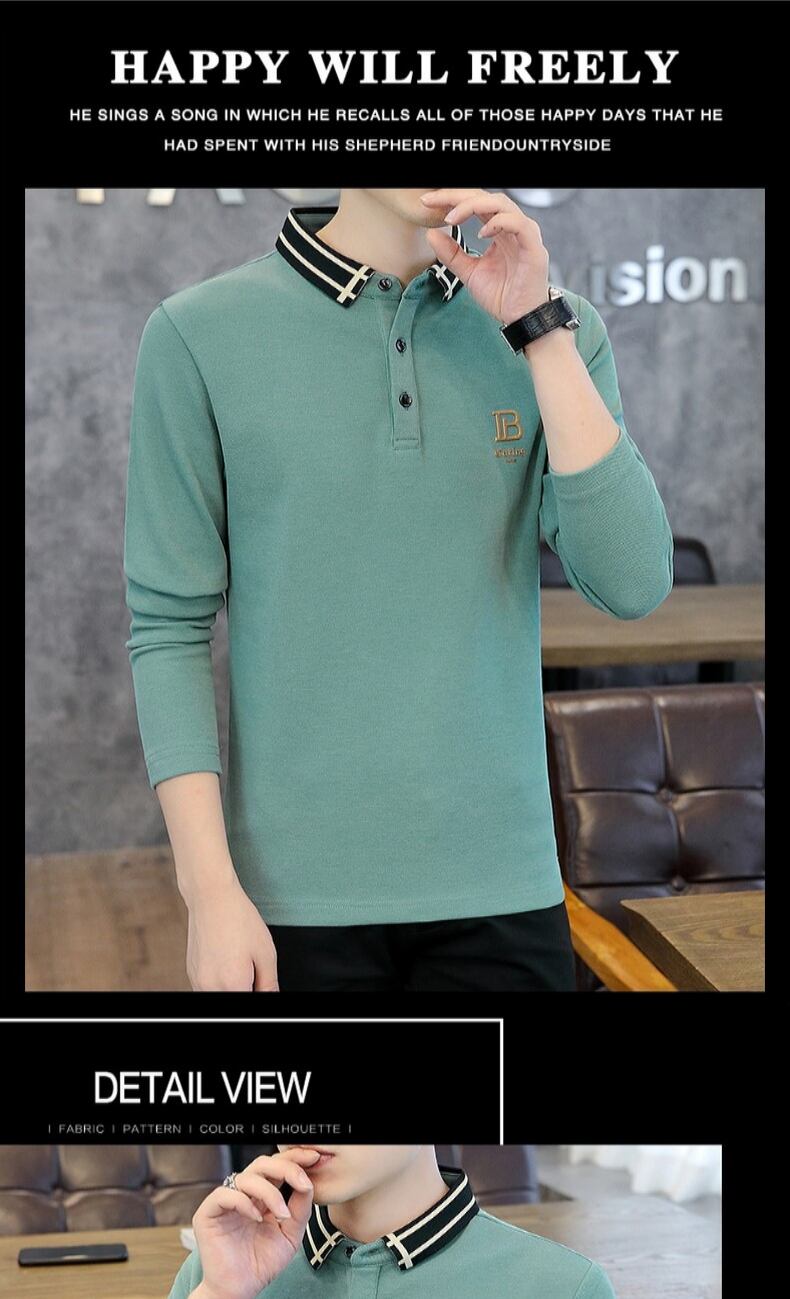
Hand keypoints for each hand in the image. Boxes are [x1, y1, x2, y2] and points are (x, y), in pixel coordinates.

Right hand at [186, 878, 278, 991]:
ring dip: (232, 988)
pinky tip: (226, 961)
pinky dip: (219, 982)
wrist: (211, 898)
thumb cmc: (238, 919)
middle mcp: (211, 987)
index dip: (258, 991)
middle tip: (252, 971)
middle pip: (233, 998)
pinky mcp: (191, 974)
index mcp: (233, 984)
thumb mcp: (266, 952)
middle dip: (245, 989)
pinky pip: (209, 988)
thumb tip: (269, 996)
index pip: (250, 1003)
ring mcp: (198, 982)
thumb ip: (269, 984)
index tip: (261, 983)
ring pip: (220, 995)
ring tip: (238, 963)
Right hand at [191, 1149, 319, 1298]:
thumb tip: (308, 1183)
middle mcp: (243, 1194)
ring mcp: (225, 1202)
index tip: (315, 1158)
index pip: (276, 1167)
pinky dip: (244, 1202)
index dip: (294, 1159)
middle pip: (262, 1164)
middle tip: (303, 1181)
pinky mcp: (208, 1213)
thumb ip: (300, 1208)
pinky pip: (225, 1194)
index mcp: (261, 1196)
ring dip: (270, 1192)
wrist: (241, 1289)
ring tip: (282, 1214)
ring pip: (246, 1177)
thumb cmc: (262, 1264)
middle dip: (286, 1168)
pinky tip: (257, 1218)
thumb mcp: (290, 1234)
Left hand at [420, 188, 549, 323]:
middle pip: (485, 197)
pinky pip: (518, 224)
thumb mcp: (468, 272)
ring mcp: (524, 235)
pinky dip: (498, 223)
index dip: (450, 199)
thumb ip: (451, 254)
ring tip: (452, 218)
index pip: (474, 204)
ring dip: (473, 205)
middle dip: (457, 196)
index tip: (426, 202)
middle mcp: (512, 227)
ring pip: (500, 204)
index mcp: (498, 230)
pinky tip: (481, 233)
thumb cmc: (502, 295)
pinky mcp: (533, 247)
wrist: (519, 318)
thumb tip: (431, 233)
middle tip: (433, 201)